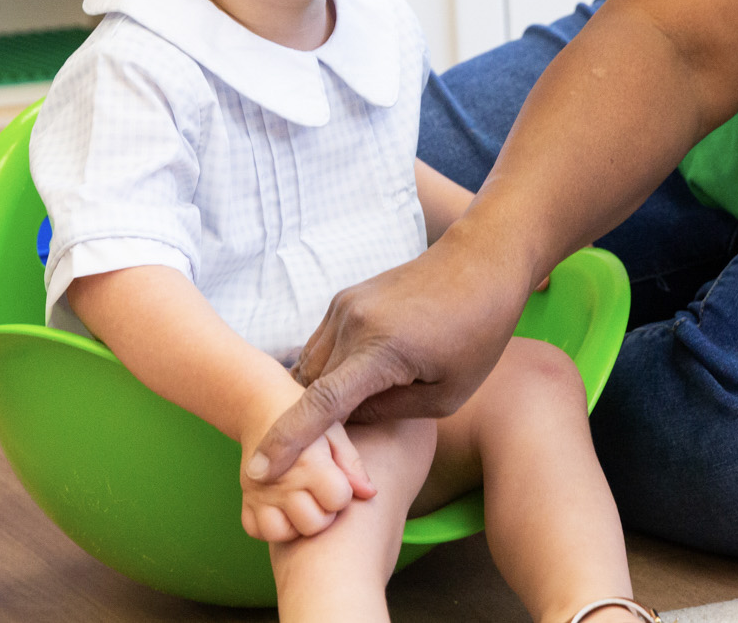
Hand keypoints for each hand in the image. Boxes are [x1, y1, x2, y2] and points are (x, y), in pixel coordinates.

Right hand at [238, 416, 374, 541]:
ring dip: (295, 525)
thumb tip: (370, 494)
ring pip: (280, 533)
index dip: (343, 494)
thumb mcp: (334, 432)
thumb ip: (352, 464)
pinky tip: (281, 509)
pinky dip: (268, 525)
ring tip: (301, 505)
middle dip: (324, 513)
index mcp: (309, 463)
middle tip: (321, 495)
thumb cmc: (308, 418)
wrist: (262, 405)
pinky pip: (255, 530)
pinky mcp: (245, 498)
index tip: (338, 481)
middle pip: (313, 524)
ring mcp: (260, 491)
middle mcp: (283, 481)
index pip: (338, 500)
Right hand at [246, 230, 533, 481]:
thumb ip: (388, 413)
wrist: (481, 263)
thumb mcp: (446, 395)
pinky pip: (320, 347)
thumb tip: (343, 423)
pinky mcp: (344, 300)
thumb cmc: (478, 334)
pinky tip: (348, 390)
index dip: (284, 443)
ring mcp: (344, 307)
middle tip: (321, 463)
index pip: (318, 405)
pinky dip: (324, 374)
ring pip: (308, 368)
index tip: (256, 474)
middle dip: (305, 428)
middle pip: (307, 390)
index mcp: (380, 350)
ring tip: (337, 427)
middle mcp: (352, 323)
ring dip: (313, 399)